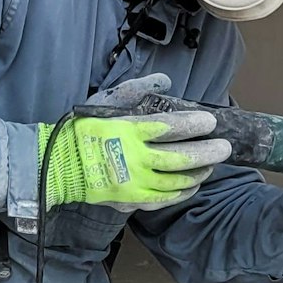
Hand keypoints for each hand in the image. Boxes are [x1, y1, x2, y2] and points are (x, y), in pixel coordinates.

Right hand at [39, 74, 230, 211]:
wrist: (58, 165)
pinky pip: (162, 200)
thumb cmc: (83, 130)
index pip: (171, 127)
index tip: (211, 121)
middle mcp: (133, 159)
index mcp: (128, 131)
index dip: (194, 124)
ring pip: (175, 182)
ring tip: (211, 165)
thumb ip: (138, 89)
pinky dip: (181, 193)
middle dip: (207, 152)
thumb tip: (166, 81)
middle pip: (180, 158)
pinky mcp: (129, 201)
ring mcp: (132, 184)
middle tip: (224, 147)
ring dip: (198, 173)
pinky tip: (192, 185)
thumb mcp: (106, 101)